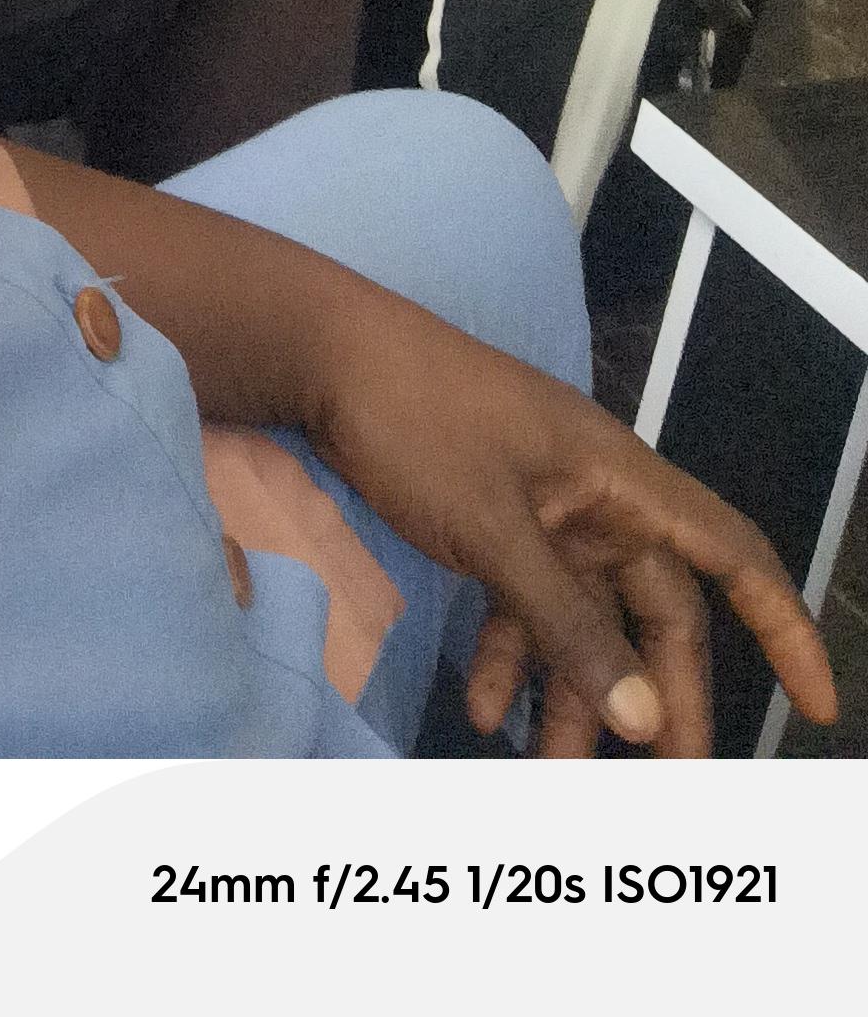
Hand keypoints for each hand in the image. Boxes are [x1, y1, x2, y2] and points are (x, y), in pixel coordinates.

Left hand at [305, 290, 835, 754]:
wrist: (318, 351)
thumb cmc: (414, 418)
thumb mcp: (492, 529)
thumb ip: (567, 626)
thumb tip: (646, 717)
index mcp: (620, 481)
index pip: (732, 555)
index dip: (782, 627)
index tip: (815, 705)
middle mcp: (596, 496)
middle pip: (657, 611)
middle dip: (664, 697)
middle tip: (665, 781)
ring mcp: (543, 508)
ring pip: (586, 619)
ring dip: (578, 693)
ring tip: (555, 773)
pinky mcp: (492, 517)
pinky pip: (524, 602)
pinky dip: (512, 657)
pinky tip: (486, 712)